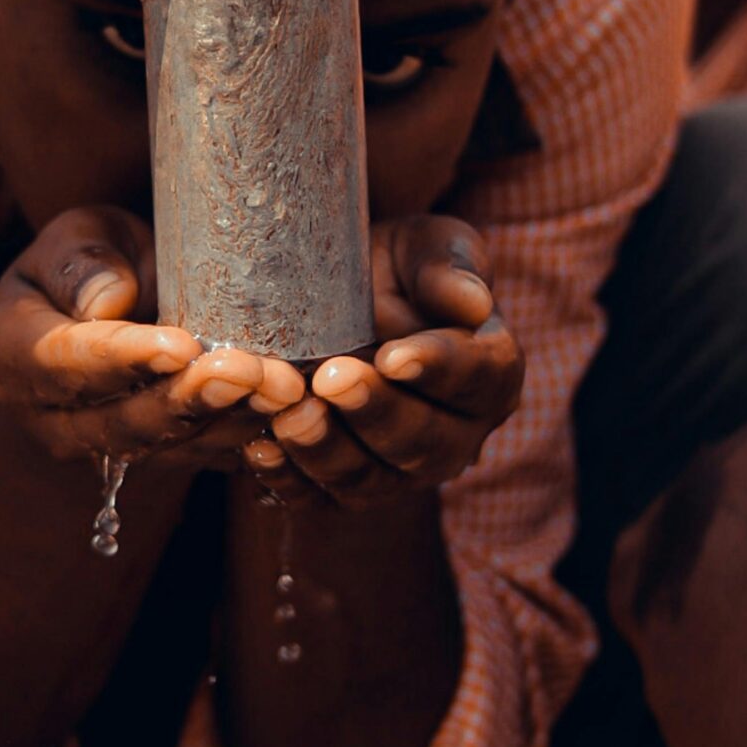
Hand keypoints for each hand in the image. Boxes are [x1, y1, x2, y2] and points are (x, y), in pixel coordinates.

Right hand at [0, 206, 303, 466]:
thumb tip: (109, 300)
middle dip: (189, 401)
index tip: (180, 345)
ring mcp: (106, 449)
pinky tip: (295, 413)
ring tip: (284, 389)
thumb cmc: (92, 258)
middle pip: (120, 424)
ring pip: (170, 450)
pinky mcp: (159, 459)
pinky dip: (252, 438)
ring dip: (232, 422)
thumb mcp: (77, 235)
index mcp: (13, 355)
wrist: (112, 304)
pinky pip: (204, 458)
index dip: (123, 359)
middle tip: (248, 372)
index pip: (65, 364)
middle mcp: (53, 418)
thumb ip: (80, 260)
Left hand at [245, 216, 522, 505]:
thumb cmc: (393, 267)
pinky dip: (288, 480)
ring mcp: (400, 471)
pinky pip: (320, 500)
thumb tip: (474, 303)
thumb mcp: (425, 245)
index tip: (393, 355)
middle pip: (426, 444)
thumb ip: (448, 266)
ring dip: (326, 450)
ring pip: (371, 481)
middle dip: (376, 413)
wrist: (333, 298)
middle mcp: (455, 435)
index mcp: (489, 372)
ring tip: (288, 412)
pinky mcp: (344, 487)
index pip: (478, 378)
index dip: (438, 370)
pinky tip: (257, 447)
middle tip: (330, 377)